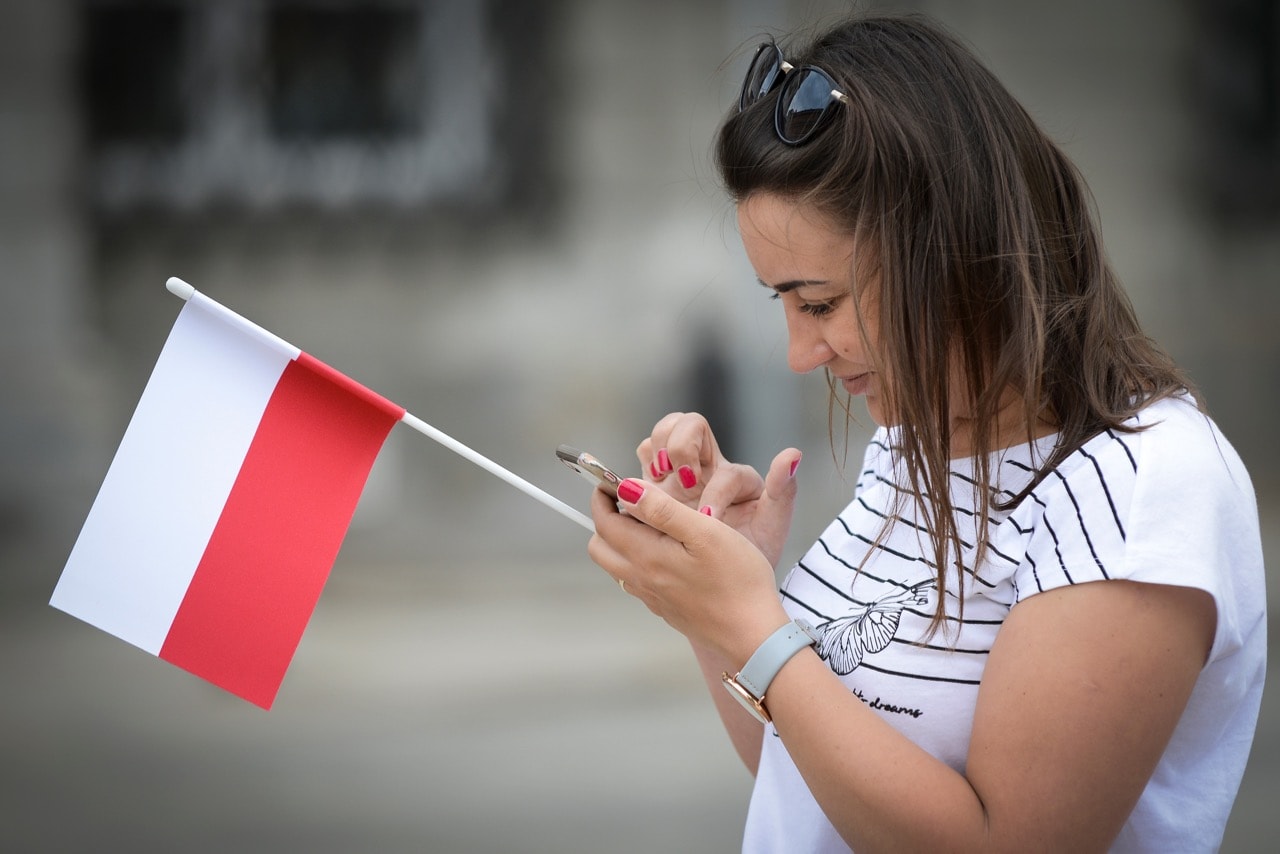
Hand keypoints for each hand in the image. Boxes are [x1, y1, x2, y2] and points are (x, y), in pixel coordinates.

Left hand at [587, 479, 790, 663]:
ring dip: (621, 541)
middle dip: (606, 520)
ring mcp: (652, 597)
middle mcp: (642, 579)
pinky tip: (669, 553)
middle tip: (631, 503)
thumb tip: (628, 489)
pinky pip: (636, 581)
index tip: (610, 483)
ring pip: (616, 564)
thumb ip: (662, 509)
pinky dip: (638, 560)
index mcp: (646, 556)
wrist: (753, 634)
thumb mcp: (705, 531)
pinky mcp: (665, 608)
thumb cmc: (737, 582)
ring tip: (652, 525)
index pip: (604, 523)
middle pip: (601, 547)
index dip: (602, 498)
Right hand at [636, 412, 801, 567]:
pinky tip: (638, 499)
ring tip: (657, 481)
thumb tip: (792, 453)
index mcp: (734, 476)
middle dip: (681, 446)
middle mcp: (705, 468)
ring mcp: (676, 477)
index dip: (716, 491)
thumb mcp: (771, 525)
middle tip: (680, 478)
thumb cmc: (753, 551)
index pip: (723, 469)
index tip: (711, 519)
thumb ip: (783, 490)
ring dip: (656, 452)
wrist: (729, 583)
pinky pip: (640, 465)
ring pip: (659, 439)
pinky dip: (636, 476)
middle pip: (687, 424)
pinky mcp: (654, 491)